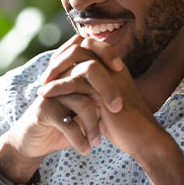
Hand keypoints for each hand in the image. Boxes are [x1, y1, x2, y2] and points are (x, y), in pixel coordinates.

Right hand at [0, 36, 125, 180]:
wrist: (35, 142)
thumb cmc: (65, 123)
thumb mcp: (84, 109)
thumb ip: (99, 95)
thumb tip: (129, 88)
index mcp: (70, 72)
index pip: (89, 49)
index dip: (106, 52)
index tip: (121, 68)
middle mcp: (60, 78)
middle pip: (88, 71)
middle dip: (108, 91)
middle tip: (117, 110)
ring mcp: (51, 93)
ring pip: (82, 102)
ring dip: (93, 125)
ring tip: (98, 142)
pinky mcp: (43, 110)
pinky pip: (68, 122)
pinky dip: (80, 139)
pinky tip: (86, 150)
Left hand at [36, 35, 166, 157]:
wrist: (142, 140)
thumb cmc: (123, 124)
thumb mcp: (103, 102)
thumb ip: (90, 89)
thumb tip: (69, 83)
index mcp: (113, 66)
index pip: (87, 44)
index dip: (67, 53)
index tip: (53, 70)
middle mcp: (113, 66)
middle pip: (81, 45)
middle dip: (59, 58)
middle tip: (45, 76)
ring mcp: (110, 76)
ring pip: (78, 58)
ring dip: (56, 69)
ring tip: (42, 86)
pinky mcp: (106, 91)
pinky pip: (76, 80)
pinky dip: (57, 86)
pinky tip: (45, 95)